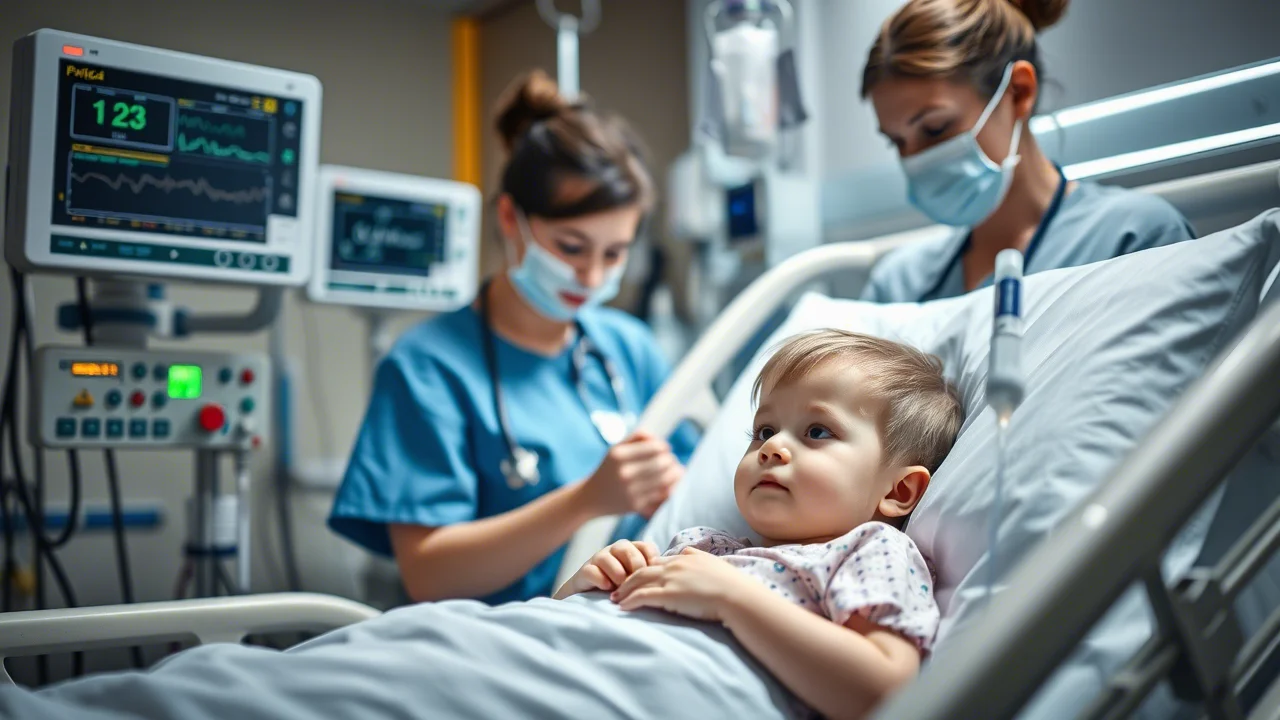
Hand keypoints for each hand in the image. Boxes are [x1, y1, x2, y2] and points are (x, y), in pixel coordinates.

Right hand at [553, 540, 660, 599]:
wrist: (593, 603)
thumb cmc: (625, 593)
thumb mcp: (643, 583)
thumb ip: (656, 576)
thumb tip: (679, 574)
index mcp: (632, 551)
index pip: (645, 547)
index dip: (652, 558)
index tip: (657, 574)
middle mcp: (615, 551)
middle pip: (627, 549)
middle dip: (634, 564)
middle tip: (640, 582)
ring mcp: (598, 560)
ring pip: (607, 556)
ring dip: (616, 571)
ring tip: (621, 585)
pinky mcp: (583, 572)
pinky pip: (591, 570)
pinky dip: (600, 578)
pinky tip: (607, 588)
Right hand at [582, 430, 683, 517]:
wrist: (591, 498)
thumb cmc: (609, 469)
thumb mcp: (616, 448)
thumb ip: (638, 437)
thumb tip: (660, 441)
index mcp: (619, 454)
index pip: (655, 447)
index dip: (664, 447)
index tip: (664, 449)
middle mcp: (624, 472)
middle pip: (662, 463)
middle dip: (670, 461)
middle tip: (670, 461)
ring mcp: (630, 490)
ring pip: (666, 479)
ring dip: (675, 474)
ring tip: (675, 471)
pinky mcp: (636, 505)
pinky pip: (661, 494)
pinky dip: (669, 488)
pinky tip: (668, 484)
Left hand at [611, 547, 755, 621]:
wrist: (737, 596)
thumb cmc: (731, 585)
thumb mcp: (713, 563)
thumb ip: (698, 557)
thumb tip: (687, 552)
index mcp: (685, 558)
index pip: (658, 562)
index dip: (644, 570)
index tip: (635, 577)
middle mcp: (675, 565)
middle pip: (643, 570)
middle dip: (627, 579)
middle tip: (616, 588)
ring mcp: (671, 579)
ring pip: (639, 582)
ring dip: (624, 590)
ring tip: (614, 599)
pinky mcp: (669, 595)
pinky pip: (642, 596)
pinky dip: (630, 601)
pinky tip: (622, 607)